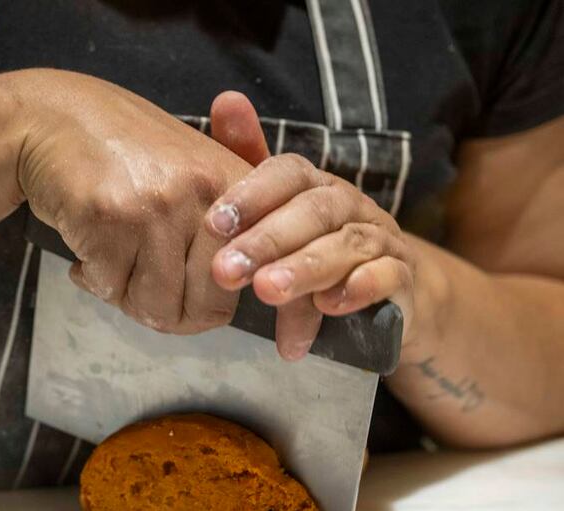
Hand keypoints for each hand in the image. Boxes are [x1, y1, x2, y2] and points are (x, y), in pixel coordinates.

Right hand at [5, 69, 261, 333]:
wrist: (54, 117)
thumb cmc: (123, 155)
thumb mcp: (189, 178)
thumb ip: (217, 237)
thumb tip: (216, 311)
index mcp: (237, 186)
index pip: (244, 282)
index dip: (208, 303)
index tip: (180, 296)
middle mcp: (205, 193)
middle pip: (202, 308)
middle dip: (164, 310)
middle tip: (137, 282)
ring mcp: (158, 204)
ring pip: (155, 306)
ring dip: (125, 294)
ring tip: (111, 258)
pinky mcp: (110, 216)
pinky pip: (109, 287)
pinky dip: (92, 276)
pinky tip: (87, 244)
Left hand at [205, 92, 417, 358]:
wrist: (382, 296)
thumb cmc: (309, 250)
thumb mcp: (274, 217)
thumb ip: (247, 167)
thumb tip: (225, 99)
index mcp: (314, 185)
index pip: (288, 173)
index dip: (251, 195)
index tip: (213, 224)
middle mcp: (350, 204)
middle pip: (313, 211)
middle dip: (267, 240)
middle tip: (225, 270)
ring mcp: (380, 239)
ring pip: (347, 244)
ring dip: (306, 267)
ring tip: (267, 290)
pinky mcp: (403, 278)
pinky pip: (388, 276)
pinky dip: (361, 287)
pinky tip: (330, 304)